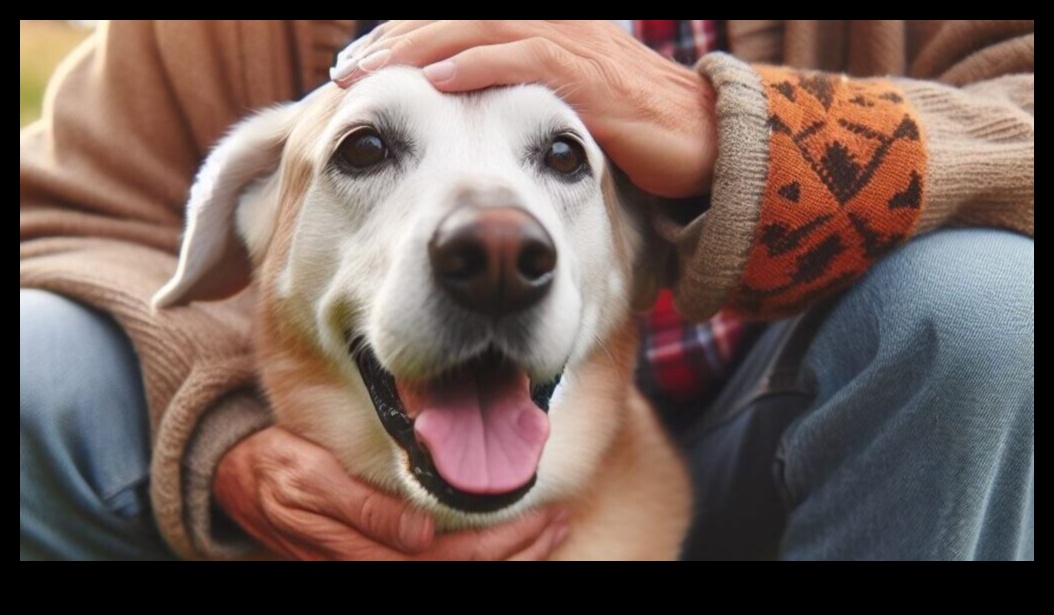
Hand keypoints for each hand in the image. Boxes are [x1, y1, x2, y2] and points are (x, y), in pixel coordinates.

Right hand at [215, 426, 568, 560]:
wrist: (237, 483)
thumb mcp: (310, 477)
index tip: (541, 514)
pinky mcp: (373, 563)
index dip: (500, 542)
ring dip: (506, 559)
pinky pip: (434, 570)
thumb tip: (420, 533)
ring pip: (452, 576)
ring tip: (549, 533)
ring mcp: (372, 567)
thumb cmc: (277, 469)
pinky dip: (478, 559)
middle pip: (459, 572)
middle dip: (516, 551)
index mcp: (359, 548)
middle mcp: (371, 566)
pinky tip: (508, 547)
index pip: (447, 557)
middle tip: (558, 520)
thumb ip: (363, 508)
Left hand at [332, 20, 715, 197]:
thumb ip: (517, 106)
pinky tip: (434, 81)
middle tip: (342, 71)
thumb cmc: (632, 134)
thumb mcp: (564, 114)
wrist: (708, 146)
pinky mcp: (589, 79)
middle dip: (394, 41)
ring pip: (477, 28)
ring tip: (366, 72)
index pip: (456, 22)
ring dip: (417, 47)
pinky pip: (524, 61)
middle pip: (454, 17)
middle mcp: (549, 27)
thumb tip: (467, 129)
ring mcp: (570, 47)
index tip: (354, 69)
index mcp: (538, 33)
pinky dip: (475, 66)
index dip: (403, 38)